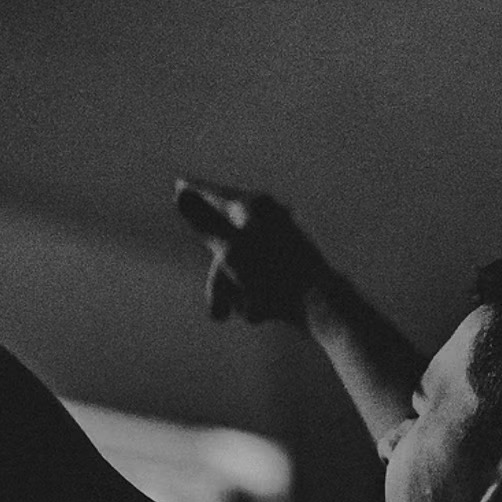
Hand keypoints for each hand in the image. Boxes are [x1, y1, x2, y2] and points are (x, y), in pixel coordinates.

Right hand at [174, 178, 327, 323]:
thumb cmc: (275, 277)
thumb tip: (180, 195)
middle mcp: (270, 216)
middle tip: (217, 313)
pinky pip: (261, 275)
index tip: (180, 183)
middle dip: (219, 279)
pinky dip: (256, 293)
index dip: (196, 191)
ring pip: (243, 262)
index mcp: (254, 207)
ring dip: (237, 292)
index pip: (215, 195)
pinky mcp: (293, 259)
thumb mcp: (231, 251)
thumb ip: (205, 224)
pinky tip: (260, 312)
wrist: (322, 303)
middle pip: (227, 240)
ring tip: (240, 318)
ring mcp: (282, 236)